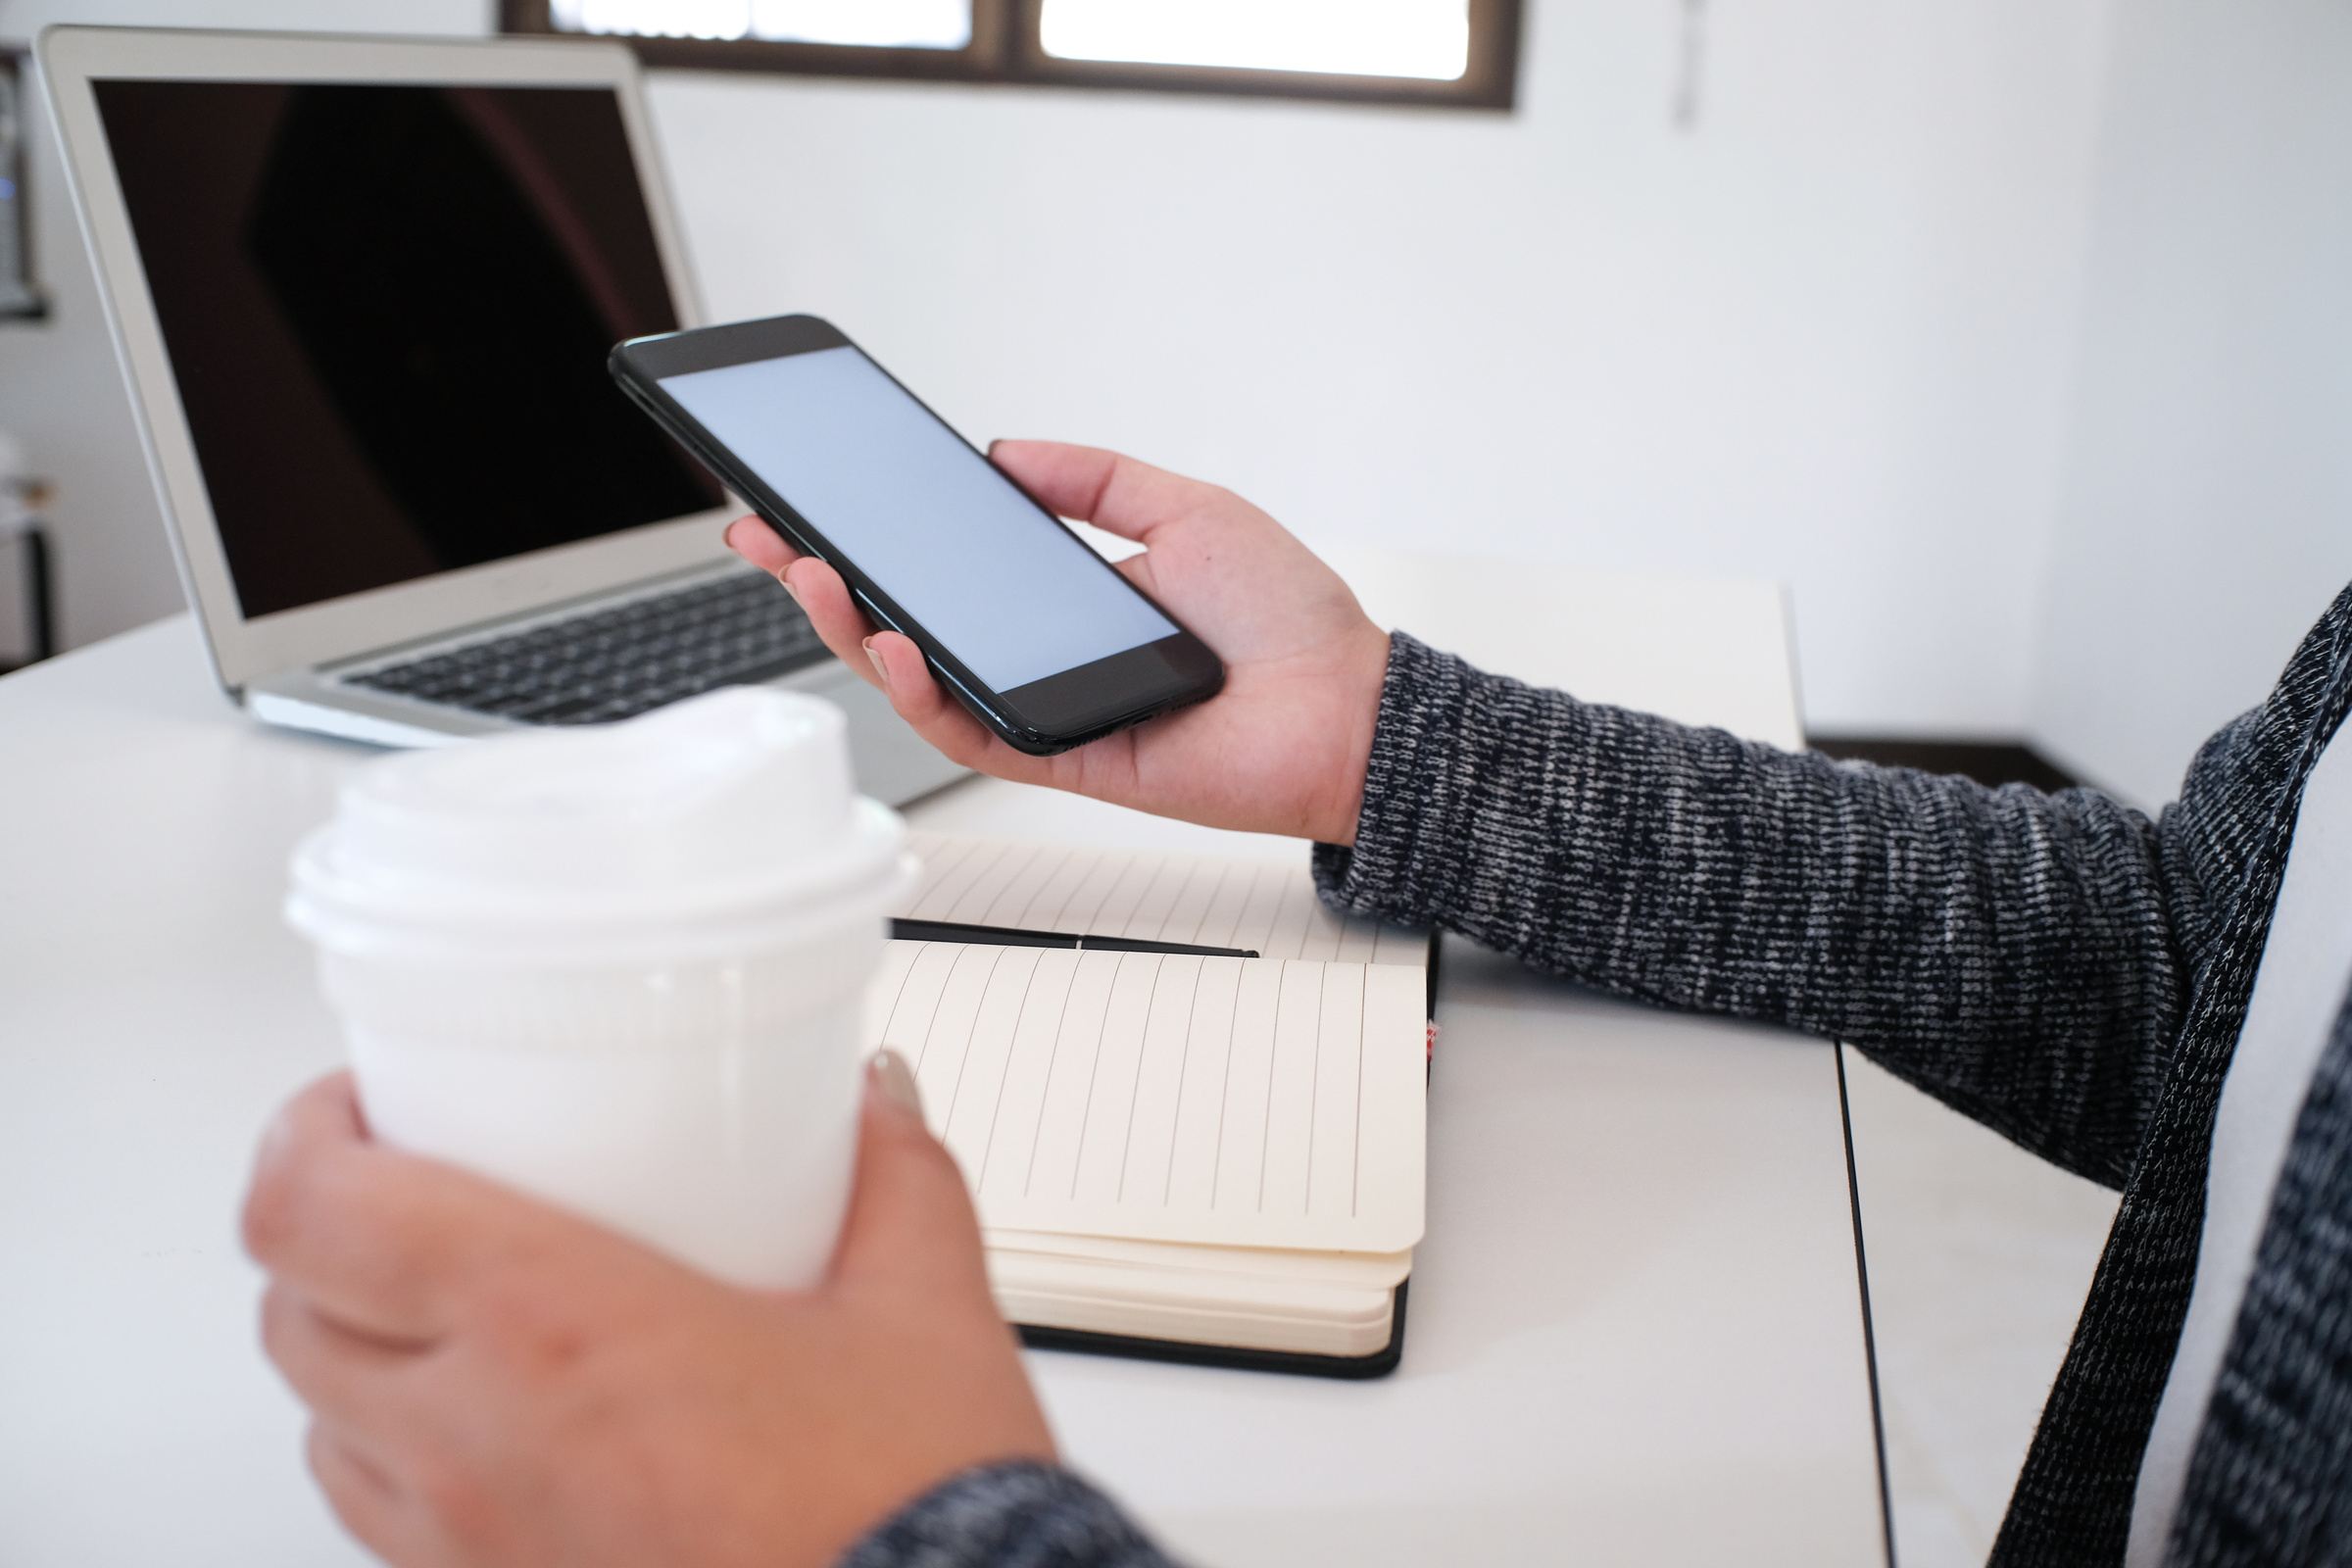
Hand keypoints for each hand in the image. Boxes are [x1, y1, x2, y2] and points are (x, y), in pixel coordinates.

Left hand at [243, 1064, 1052, 1567]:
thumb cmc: (904, 1508)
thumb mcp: (922, 1308)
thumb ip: (894, 1178)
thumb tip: (872, 1104)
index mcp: (554, 1327)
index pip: (313, 1210)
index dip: (302, 1135)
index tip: (356, 1104)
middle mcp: (475, 1442)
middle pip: (291, 1313)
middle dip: (324, 1232)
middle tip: (408, 1183)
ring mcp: (469, 1546)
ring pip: (318, 1426)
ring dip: (350, 1351)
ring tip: (440, 1305)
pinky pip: (381, 1521)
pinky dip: (394, 1455)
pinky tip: (491, 1424)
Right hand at [726, 441, 1389, 844]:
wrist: (1348, 702)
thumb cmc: (1290, 619)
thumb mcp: (1186, 509)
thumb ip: (1093, 481)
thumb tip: (1002, 450)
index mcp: (1064, 599)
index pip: (945, 569)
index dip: (873, 540)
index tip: (810, 500)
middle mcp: (1044, 658)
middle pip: (907, 625)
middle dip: (824, 581)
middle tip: (767, 535)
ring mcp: (1048, 712)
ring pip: (921, 684)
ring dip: (852, 631)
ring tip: (812, 578)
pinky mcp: (1066, 760)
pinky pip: (973, 733)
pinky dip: (924, 693)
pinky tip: (891, 644)